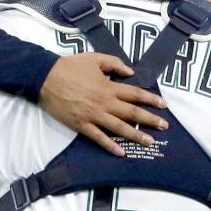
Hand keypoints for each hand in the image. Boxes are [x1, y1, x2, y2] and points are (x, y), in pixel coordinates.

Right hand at [39, 53, 168, 155]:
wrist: (46, 79)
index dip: (150, 99)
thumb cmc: (70, 67)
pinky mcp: (82, 125)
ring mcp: (93, 116)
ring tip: (150, 141)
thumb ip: (114, 64)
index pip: (134, 94)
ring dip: (136, 135)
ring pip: (119, 128)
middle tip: (165, 126)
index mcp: (108, 87)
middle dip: (150, 120)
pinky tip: (121, 152)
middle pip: (131, 113)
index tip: (163, 105)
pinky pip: (99, 138)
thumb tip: (130, 72)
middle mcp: (104, 103)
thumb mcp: (94, 58)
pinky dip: (110, 146)